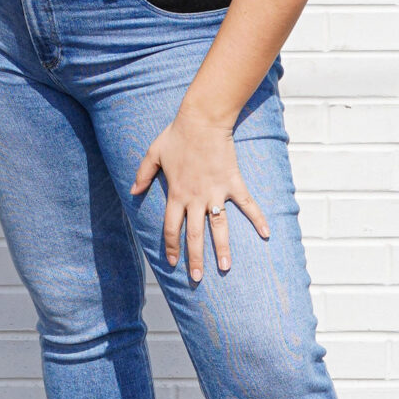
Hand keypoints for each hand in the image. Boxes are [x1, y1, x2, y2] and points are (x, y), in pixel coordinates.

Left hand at [132, 106, 269, 282]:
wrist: (202, 120)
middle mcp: (196, 198)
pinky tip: (266, 234)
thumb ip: (142, 174)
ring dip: (222, 248)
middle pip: (194, 234)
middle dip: (195, 258)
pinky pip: (247, 204)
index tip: (173, 263)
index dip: (172, 246)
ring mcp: (216, 192)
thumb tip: (132, 191)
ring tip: (225, 268)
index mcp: (176, 193)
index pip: (171, 227)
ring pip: (219, 227)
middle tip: (197, 277)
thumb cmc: (177, 135)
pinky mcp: (233, 183)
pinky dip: (258, 218)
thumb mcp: (153, 153)